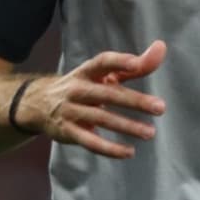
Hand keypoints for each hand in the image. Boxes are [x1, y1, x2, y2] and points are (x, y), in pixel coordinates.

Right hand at [17, 40, 166, 158]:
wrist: (39, 104)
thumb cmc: (83, 87)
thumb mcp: (103, 75)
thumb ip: (134, 66)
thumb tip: (161, 48)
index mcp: (87, 72)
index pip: (102, 62)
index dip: (118, 62)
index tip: (136, 63)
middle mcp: (77, 89)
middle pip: (107, 94)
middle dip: (134, 101)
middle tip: (160, 107)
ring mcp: (71, 111)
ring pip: (101, 119)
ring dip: (127, 126)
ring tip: (150, 132)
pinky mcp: (68, 132)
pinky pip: (90, 142)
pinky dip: (109, 149)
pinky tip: (129, 152)